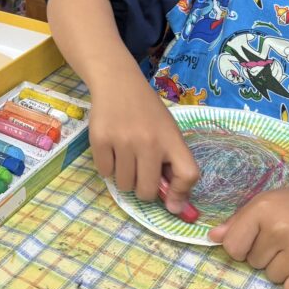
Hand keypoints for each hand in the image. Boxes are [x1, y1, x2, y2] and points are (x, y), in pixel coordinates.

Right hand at [92, 70, 199, 211]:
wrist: (118, 82)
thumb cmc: (147, 111)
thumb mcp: (167, 130)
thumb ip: (173, 163)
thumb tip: (174, 206)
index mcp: (171, 138)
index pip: (188, 174)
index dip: (180, 193)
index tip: (170, 200)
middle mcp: (149, 141)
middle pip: (148, 191)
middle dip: (143, 189)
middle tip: (140, 174)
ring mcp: (123, 141)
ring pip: (124, 185)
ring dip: (124, 178)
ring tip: (125, 158)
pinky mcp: (100, 140)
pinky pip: (105, 173)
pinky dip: (108, 167)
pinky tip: (112, 149)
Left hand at [208, 185, 288, 288]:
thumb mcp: (272, 203)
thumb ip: (241, 221)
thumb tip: (213, 238)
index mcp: (264, 207)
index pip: (233, 247)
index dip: (244, 247)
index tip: (262, 239)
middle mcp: (282, 227)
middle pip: (254, 263)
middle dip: (269, 256)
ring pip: (273, 279)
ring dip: (286, 270)